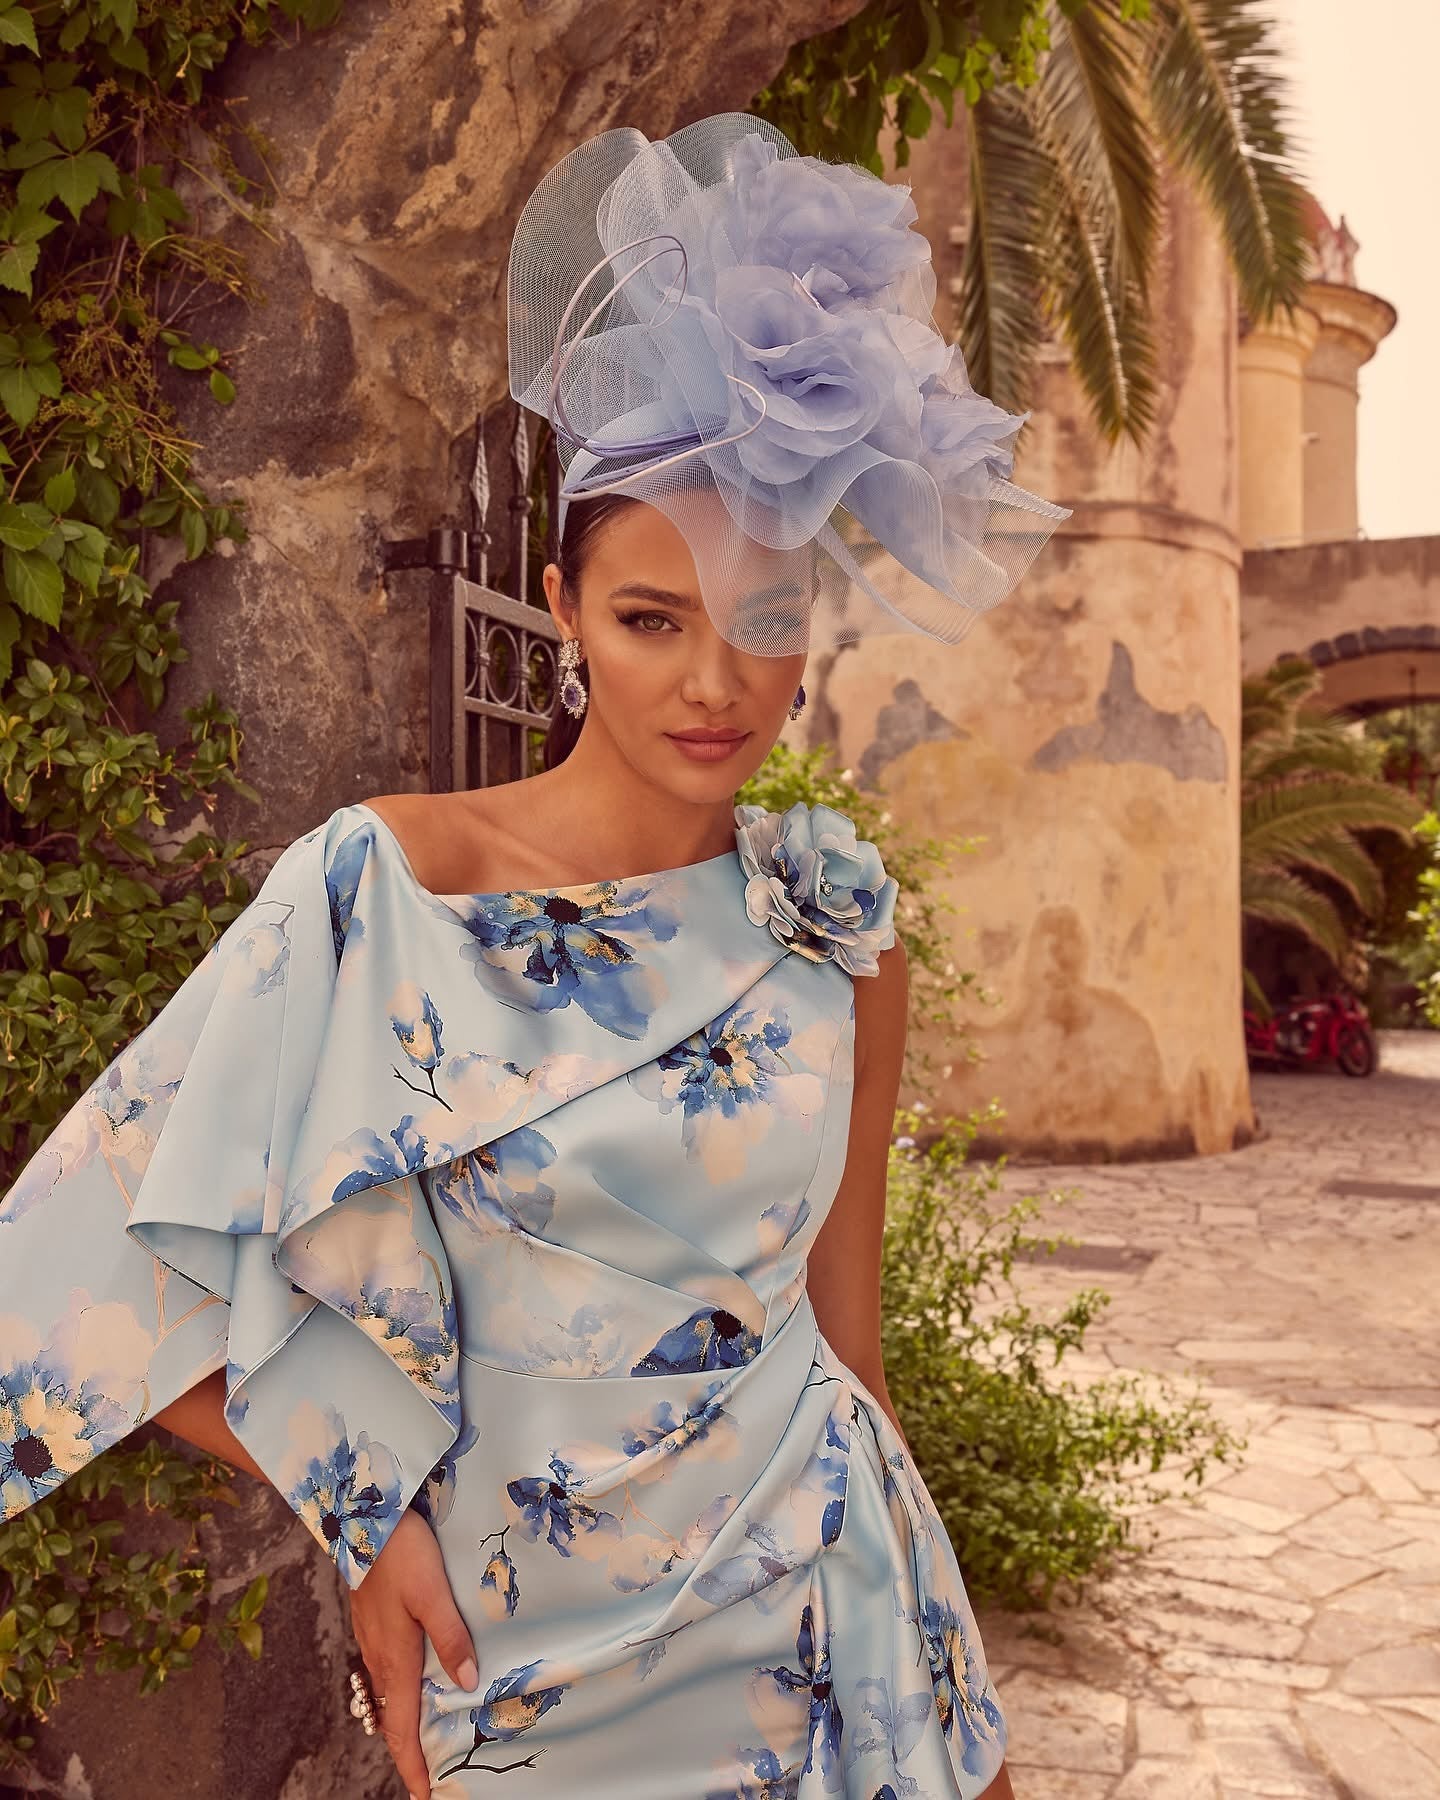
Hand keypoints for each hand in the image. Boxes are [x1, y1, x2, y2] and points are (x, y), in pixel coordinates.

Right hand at [349, 1507, 478, 1799]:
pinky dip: (400, 1691)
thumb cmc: (400, 1553)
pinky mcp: (373, 1621)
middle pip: (394, 1718)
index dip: (414, 1765)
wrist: (361, 1516)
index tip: (426, 1795)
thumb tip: (469, 1682)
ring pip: (389, 1694)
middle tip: (432, 1772)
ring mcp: (373, 1639)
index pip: (402, 1729)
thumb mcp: (433, 1593)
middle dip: (411, 1750)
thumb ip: (451, 1637)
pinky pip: (386, 1670)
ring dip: (406, 1720)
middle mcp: (380, 1657)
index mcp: (396, 1659)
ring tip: (427, 1735)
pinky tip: (415, 1680)